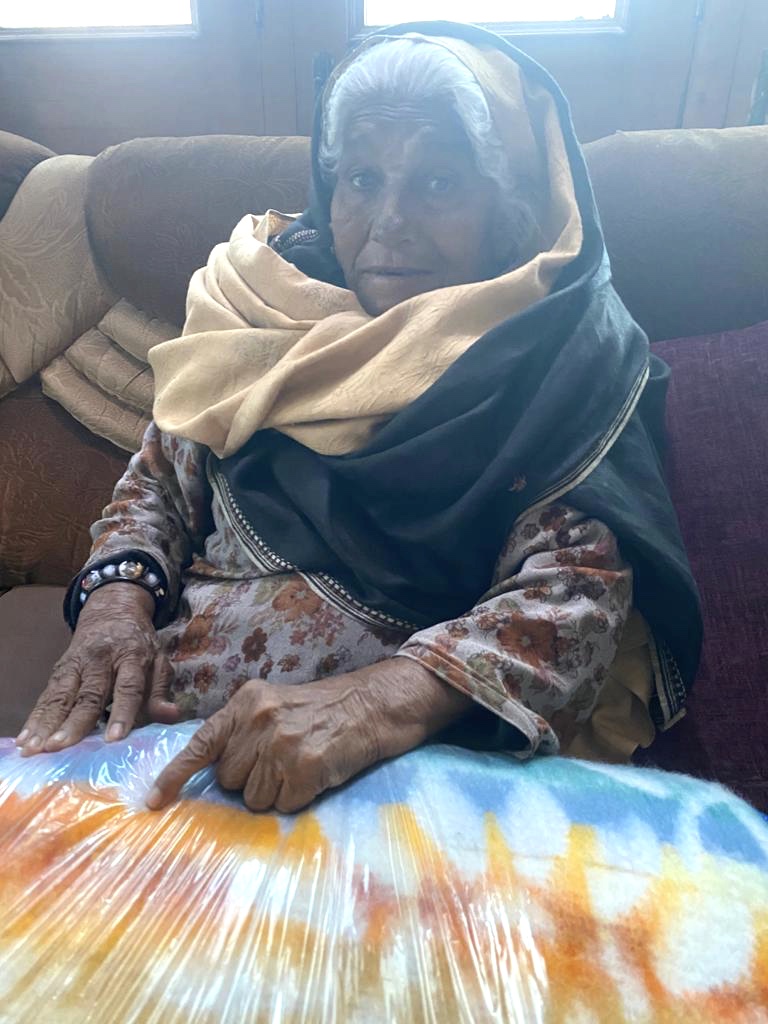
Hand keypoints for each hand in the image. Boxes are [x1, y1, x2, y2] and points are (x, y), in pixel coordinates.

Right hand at [17, 584, 178, 755]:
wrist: (113, 611)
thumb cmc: (139, 644)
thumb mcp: (158, 661)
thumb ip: (161, 691)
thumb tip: (171, 715)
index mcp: (132, 656)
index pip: (128, 688)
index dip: (122, 713)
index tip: (114, 739)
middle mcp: (101, 660)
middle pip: (89, 694)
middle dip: (74, 722)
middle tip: (61, 746)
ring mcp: (77, 663)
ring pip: (62, 695)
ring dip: (47, 723)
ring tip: (36, 747)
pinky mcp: (60, 668)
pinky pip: (47, 695)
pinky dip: (36, 717)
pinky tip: (27, 738)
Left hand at [147, 658, 471, 813]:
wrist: (374, 705)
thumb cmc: (325, 709)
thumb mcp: (276, 705)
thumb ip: (244, 730)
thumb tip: (219, 772)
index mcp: (246, 701)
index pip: (201, 742)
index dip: (175, 775)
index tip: (155, 801)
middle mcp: (258, 721)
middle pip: (228, 780)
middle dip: (249, 780)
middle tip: (281, 760)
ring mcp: (281, 745)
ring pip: (253, 799)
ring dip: (274, 792)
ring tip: (301, 766)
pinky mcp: (304, 768)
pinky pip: (282, 806)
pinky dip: (297, 799)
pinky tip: (315, 775)